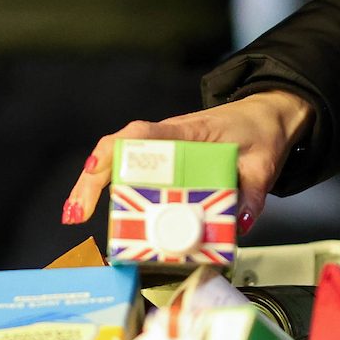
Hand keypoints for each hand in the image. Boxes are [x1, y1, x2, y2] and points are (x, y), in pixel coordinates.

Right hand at [62, 90, 313, 233]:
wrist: (265, 117)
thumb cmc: (259, 132)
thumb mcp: (263, 162)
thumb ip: (253, 191)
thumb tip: (238, 222)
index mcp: (187, 132)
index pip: (142, 136)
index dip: (114, 153)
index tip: (93, 173)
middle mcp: (168, 140)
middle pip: (117, 152)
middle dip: (90, 180)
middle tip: (73, 213)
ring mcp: (164, 153)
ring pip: (120, 164)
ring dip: (94, 188)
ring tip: (75, 215)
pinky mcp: (167, 167)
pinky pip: (135, 177)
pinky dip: (117, 195)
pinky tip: (107, 217)